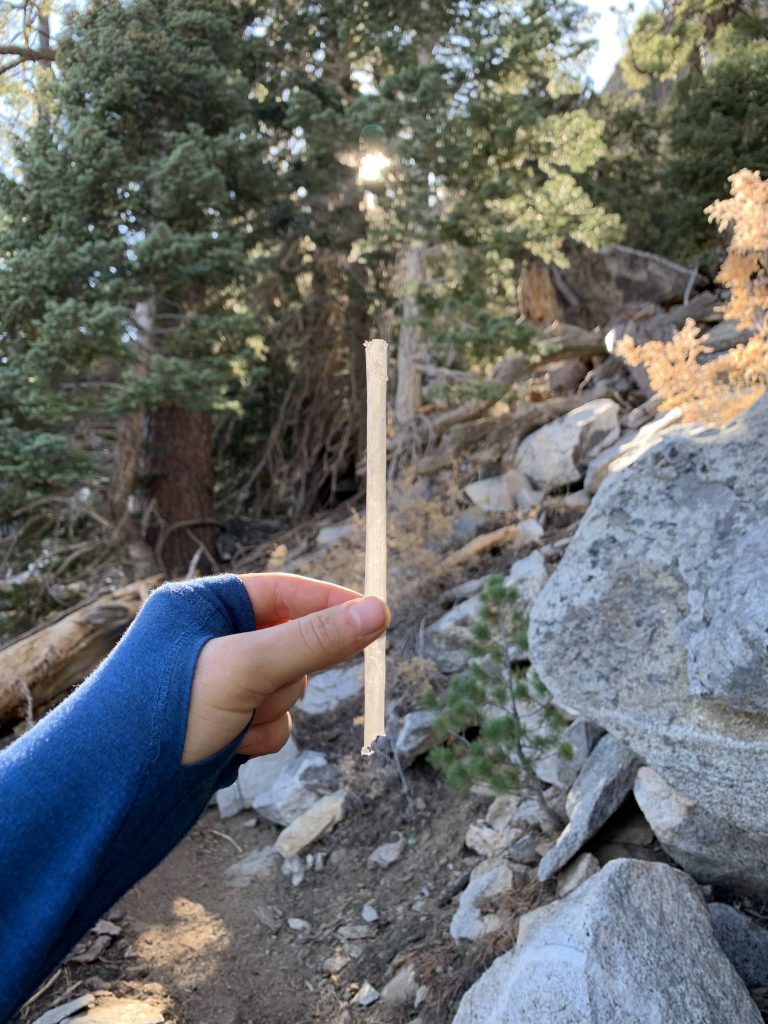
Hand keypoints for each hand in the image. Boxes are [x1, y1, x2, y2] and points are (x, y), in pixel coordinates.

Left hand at [181, 573, 388, 764]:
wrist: (109, 798)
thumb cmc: (163, 716)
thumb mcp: (245, 670)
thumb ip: (313, 641)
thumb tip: (378, 613)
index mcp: (199, 605)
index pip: (280, 590)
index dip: (327, 602)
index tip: (375, 616)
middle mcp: (206, 638)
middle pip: (288, 642)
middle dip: (284, 674)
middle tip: (265, 686)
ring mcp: (215, 683)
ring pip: (284, 688)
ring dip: (270, 710)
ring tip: (232, 724)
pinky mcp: (219, 721)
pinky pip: (269, 721)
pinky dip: (259, 737)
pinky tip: (229, 748)